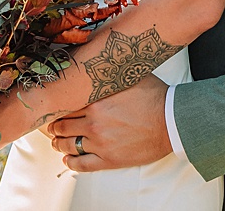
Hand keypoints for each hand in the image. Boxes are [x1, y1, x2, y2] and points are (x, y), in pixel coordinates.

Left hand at [45, 75, 171, 171]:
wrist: (172, 122)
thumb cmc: (155, 98)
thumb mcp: (130, 76)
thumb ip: (110, 72)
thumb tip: (99, 58)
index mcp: (96, 102)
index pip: (65, 105)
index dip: (57, 106)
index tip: (54, 106)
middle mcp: (94, 123)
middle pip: (62, 126)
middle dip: (55, 125)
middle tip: (52, 124)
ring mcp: (101, 143)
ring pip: (68, 145)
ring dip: (58, 143)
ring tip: (57, 141)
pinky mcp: (110, 160)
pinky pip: (82, 165)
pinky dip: (71, 162)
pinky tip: (67, 158)